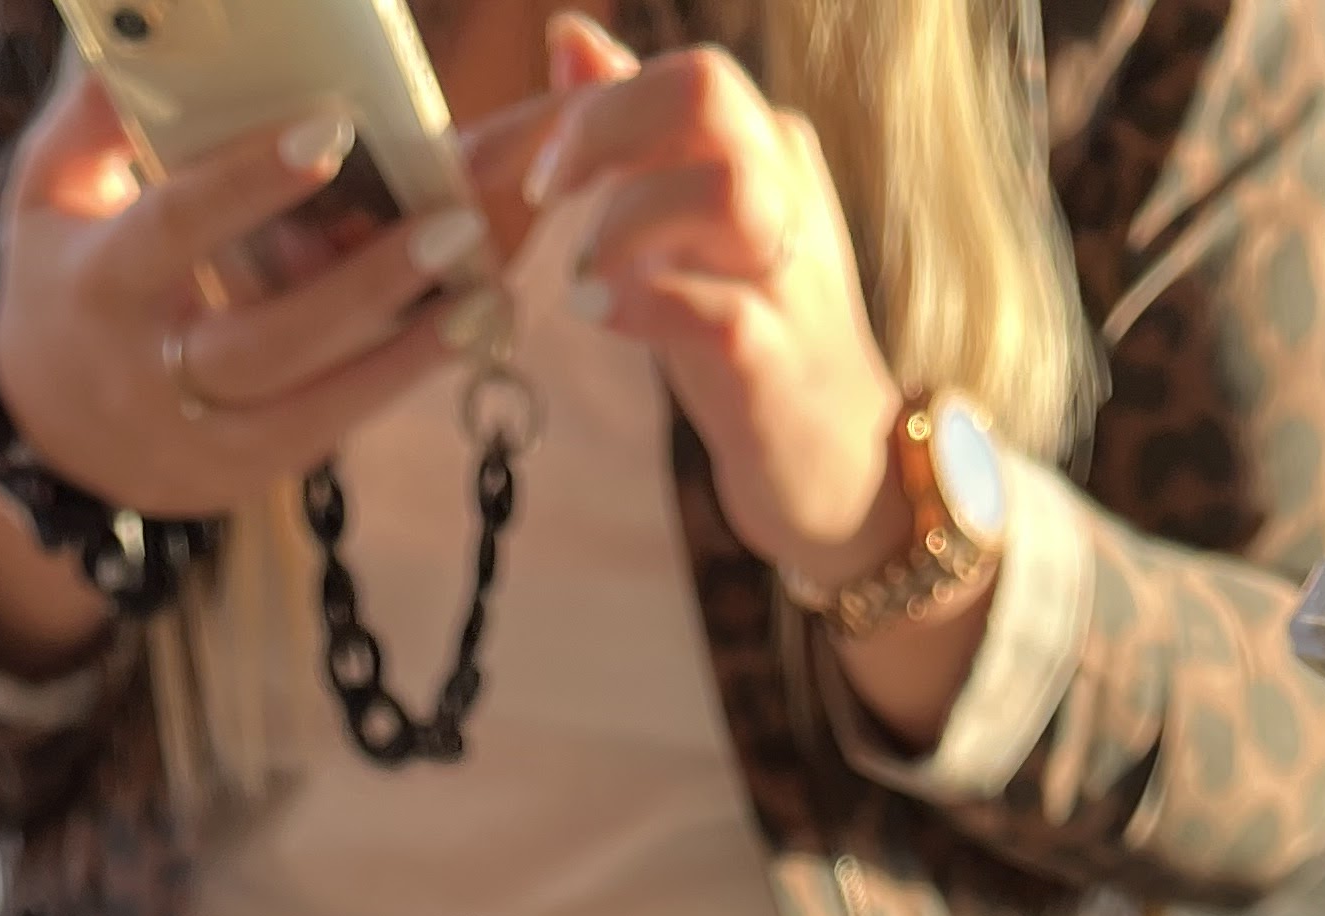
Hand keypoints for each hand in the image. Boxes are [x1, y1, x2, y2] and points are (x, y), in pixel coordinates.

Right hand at [0, 68, 492, 521]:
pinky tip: (463, 337)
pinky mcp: (246, 475)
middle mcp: (152, 378)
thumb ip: (101, 118)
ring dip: (406, 353)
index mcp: (100, 288)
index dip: (250, 182)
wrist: (50, 438)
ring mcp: (202, 443)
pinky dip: (396, 381)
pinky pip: (331, 430)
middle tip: (453, 224)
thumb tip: (152, 25)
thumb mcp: (51, 192)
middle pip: (265, 341)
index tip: (331, 127)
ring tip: (487, 296)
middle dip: (363, 285)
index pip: (177, 229)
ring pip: (313, 406)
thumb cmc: (62, 281)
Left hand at [518, 13, 903, 598]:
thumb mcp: (687, 222)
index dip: (566, 105)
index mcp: (760, 144)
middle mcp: (782, 190)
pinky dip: (647, 305)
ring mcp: (787, 276)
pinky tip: (597, 314)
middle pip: (705, 88)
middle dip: (601, 125)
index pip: (667, 75)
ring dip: (627, 216)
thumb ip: (637, 129)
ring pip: (725, 186)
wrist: (838, 463)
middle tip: (541, 193)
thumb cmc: (750, 335)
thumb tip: (570, 37)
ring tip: (579, 270)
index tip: (486, 161)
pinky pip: (720, 313)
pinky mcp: (777, 364)